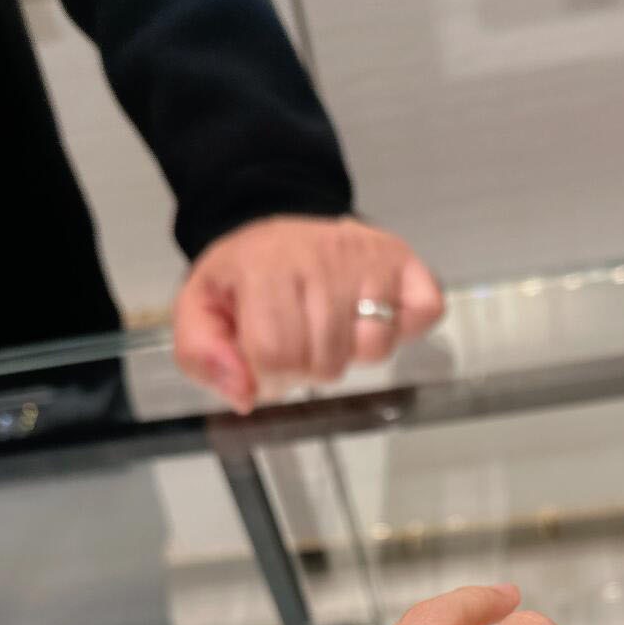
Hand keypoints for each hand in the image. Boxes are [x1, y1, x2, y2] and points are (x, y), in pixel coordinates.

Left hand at [173, 215, 444, 410]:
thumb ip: (202, 355)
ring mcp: (369, 258)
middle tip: (297, 340)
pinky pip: (422, 315)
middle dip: (307, 368)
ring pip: (374, 348)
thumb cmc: (247, 277)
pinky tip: (370, 315)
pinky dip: (402, 329)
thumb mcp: (200, 309)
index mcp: (264, 266)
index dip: (269, 373)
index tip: (264, 357)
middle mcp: (321, 256)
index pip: (276, 355)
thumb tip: (244, 393)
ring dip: (350, 352)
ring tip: (330, 327)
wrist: (281, 231)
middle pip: (326, 361)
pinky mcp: (406, 263)